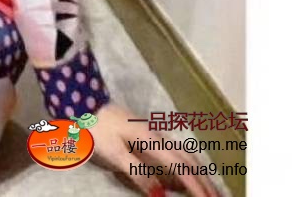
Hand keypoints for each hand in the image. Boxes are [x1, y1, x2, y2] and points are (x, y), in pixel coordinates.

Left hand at [92, 102, 220, 195]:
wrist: (83, 103)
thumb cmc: (97, 129)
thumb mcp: (115, 153)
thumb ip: (138, 173)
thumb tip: (162, 195)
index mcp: (152, 140)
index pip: (181, 167)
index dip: (197, 186)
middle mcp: (157, 135)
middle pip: (188, 160)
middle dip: (205, 180)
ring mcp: (152, 132)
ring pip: (183, 153)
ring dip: (198, 171)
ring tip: (208, 188)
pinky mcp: (145, 132)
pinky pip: (174, 150)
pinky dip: (186, 163)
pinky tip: (185, 170)